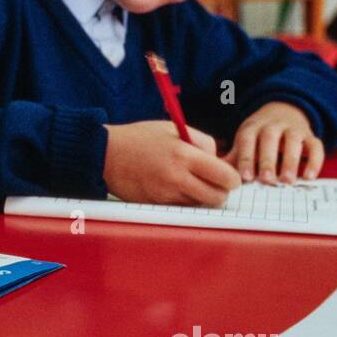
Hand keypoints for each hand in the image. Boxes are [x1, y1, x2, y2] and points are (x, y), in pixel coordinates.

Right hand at [103, 121, 241, 205]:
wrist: (104, 154)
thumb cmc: (139, 138)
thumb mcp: (173, 129)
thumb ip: (201, 142)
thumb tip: (218, 160)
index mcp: (184, 155)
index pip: (226, 177)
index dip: (232, 178)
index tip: (229, 175)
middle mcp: (176, 177)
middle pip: (217, 197)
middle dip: (220, 191)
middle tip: (214, 182)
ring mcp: (165, 194)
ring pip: (200, 204)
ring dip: (202, 197)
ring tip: (192, 182)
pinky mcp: (156, 204)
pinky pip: (181, 207)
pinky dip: (184, 199)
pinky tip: (175, 186)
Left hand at [223, 101, 323, 183]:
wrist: (284, 111)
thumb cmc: (259, 136)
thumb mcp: (244, 141)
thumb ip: (233, 158)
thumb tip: (214, 173)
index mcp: (252, 127)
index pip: (247, 140)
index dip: (246, 158)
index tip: (246, 177)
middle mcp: (273, 125)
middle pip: (270, 138)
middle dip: (268, 160)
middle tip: (267, 179)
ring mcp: (293, 129)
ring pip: (293, 140)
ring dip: (291, 160)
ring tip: (287, 180)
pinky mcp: (310, 136)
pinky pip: (315, 145)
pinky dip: (315, 160)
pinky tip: (310, 176)